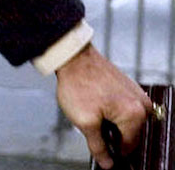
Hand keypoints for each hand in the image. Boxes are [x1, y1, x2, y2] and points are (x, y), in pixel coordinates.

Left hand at [55, 43, 151, 167]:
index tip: (98, 145)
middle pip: (129, 133)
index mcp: (135, 115)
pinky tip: (96, 102)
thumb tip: (107, 163)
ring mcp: (137, 94)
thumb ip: (98, 146)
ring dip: (110, 121)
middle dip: (110, 132)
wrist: (73, 57)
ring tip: (92, 109)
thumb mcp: (84, 121)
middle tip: (91, 122)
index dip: (112, 150)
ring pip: (126, 120)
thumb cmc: (78, 85)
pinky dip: (111, 110)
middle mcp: (141, 105)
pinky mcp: (129, 87)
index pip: (128, 146)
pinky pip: (124, 107)